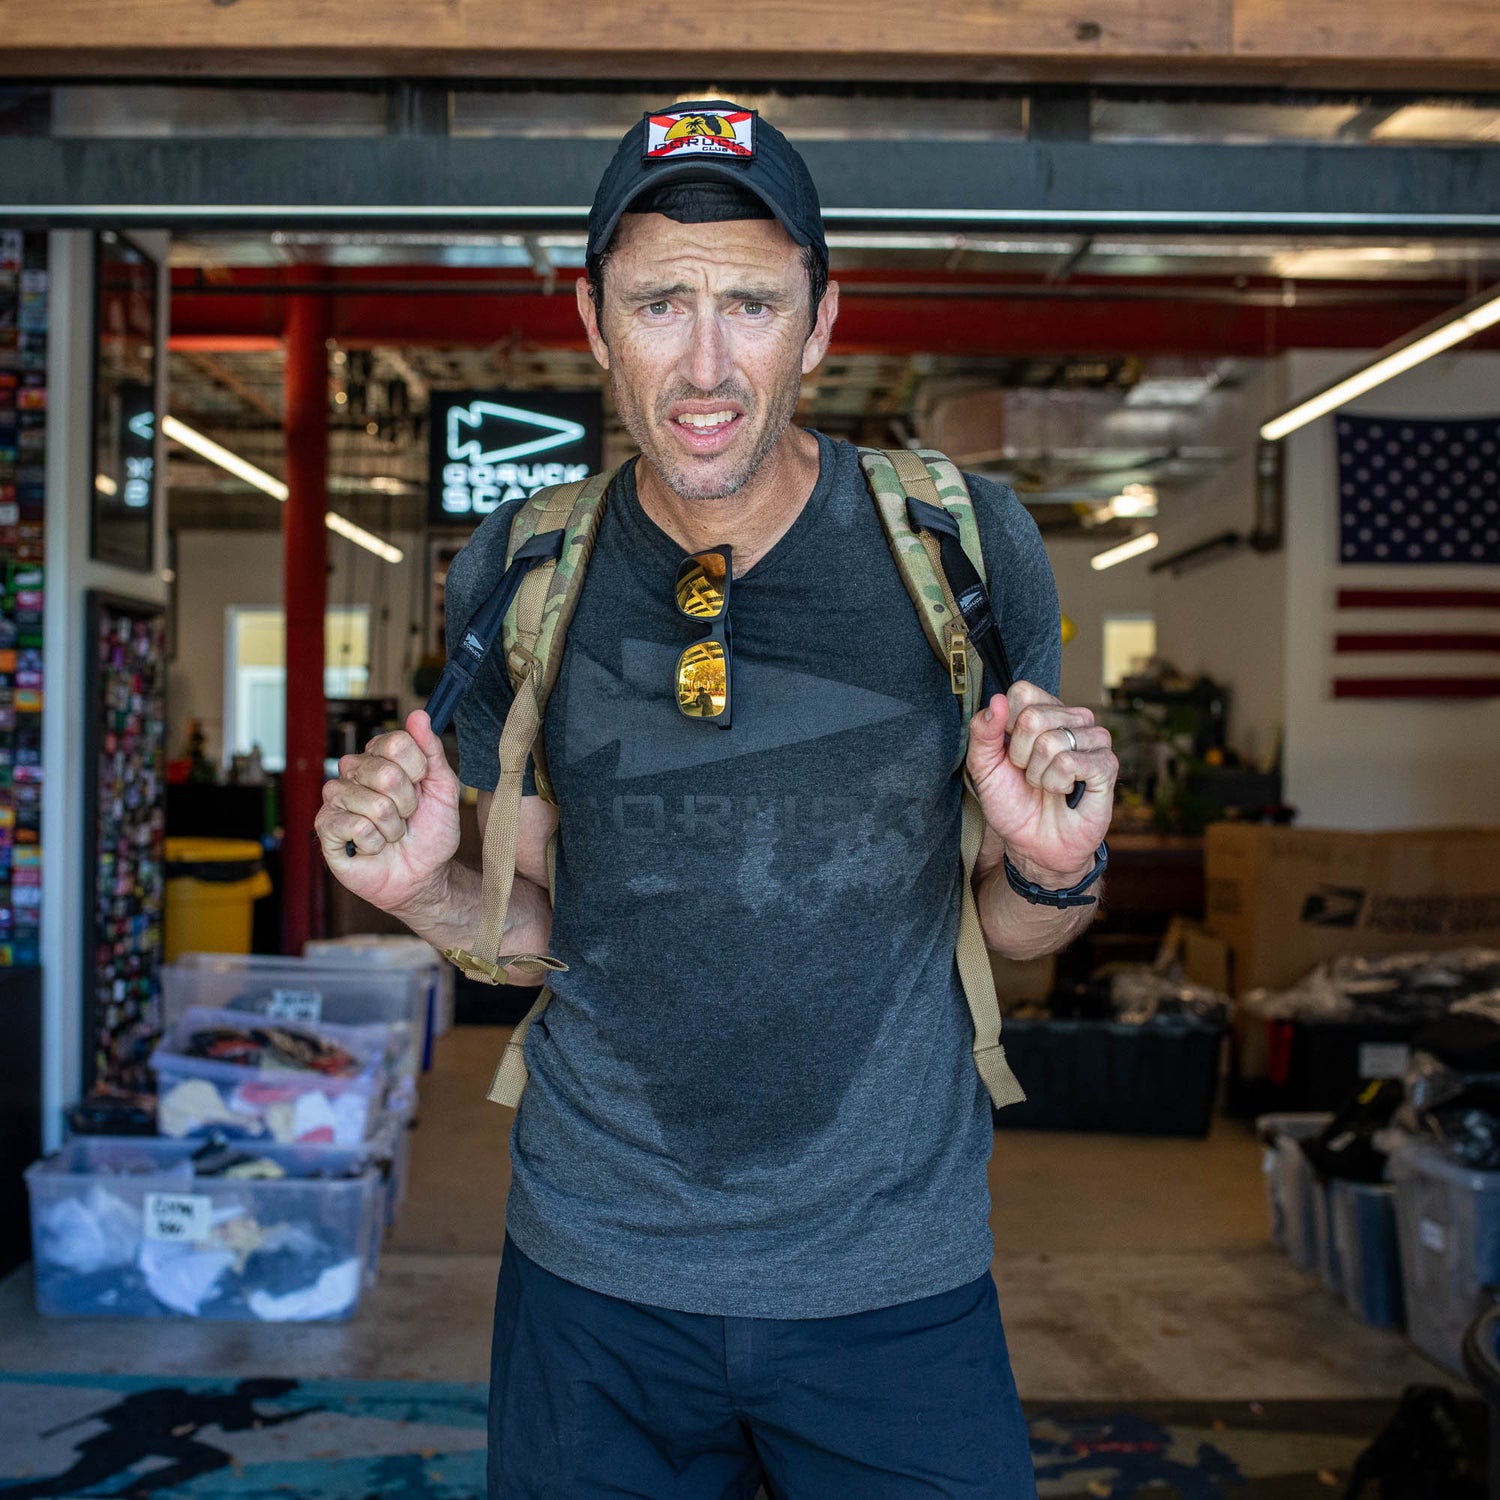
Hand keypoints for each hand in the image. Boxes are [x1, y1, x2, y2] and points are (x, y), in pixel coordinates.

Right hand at [315, 709, 460, 915]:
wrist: (423, 875)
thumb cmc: (430, 832)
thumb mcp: (443, 788)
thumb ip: (432, 750)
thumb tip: (419, 715)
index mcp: (379, 758)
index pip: (396, 742)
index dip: (418, 769)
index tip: (423, 786)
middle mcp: (353, 772)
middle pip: (385, 772)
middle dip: (408, 803)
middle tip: (407, 816)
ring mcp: (336, 799)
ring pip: (373, 804)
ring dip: (393, 827)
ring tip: (391, 834)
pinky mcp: (325, 827)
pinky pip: (356, 826)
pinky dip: (375, 842)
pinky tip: (373, 847)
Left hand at [966, 681, 1116, 883]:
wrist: (1033, 844)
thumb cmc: (1012, 803)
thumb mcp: (984, 767)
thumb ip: (982, 732)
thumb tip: (996, 700)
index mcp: (1044, 711)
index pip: (1022, 692)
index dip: (1006, 726)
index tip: (1009, 753)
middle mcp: (1072, 719)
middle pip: (1033, 717)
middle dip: (1020, 756)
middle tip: (1029, 774)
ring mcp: (1093, 740)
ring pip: (1052, 742)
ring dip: (1039, 774)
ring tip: (1047, 785)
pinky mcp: (1106, 765)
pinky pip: (1070, 762)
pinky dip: (1056, 783)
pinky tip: (1064, 791)